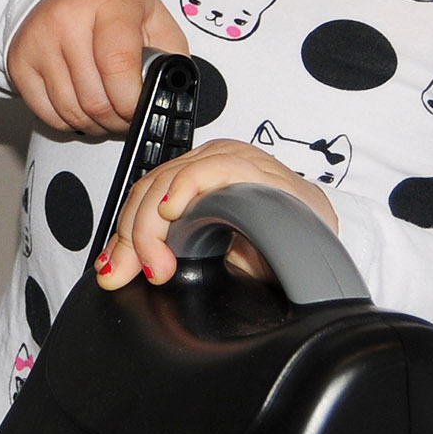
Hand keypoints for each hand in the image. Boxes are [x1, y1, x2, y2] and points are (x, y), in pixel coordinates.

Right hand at [7, 0, 183, 136]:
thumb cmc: (113, 6)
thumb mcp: (153, 17)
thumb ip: (169, 55)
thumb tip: (168, 95)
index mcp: (108, 3)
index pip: (118, 66)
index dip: (132, 101)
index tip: (139, 107)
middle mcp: (66, 20)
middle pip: (94, 98)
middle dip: (117, 119)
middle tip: (126, 114)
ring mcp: (38, 42)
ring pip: (71, 111)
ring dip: (94, 124)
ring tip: (106, 112)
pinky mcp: (19, 62)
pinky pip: (46, 114)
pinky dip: (69, 121)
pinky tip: (81, 106)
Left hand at [96, 140, 339, 288]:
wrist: (320, 248)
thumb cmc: (268, 247)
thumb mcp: (203, 255)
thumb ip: (163, 254)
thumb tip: (113, 272)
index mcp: (191, 179)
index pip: (142, 197)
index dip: (123, 233)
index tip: (112, 271)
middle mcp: (207, 164)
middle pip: (149, 190)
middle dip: (134, 236)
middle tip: (136, 272)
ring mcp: (229, 161)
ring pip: (170, 181)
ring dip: (154, 226)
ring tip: (158, 264)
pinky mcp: (254, 167)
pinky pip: (212, 169)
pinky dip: (186, 188)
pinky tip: (173, 211)